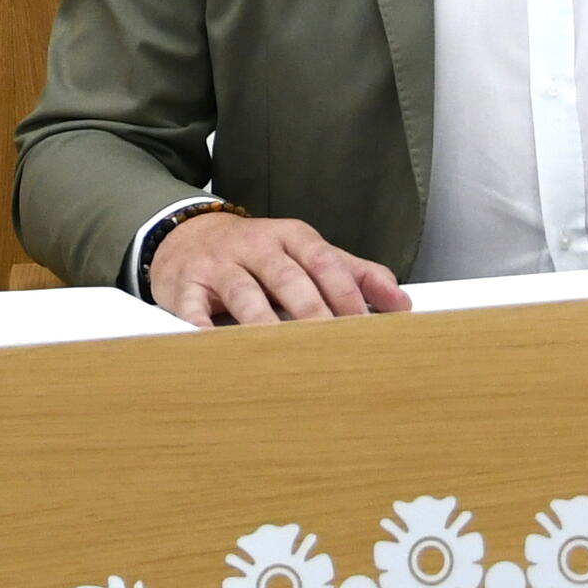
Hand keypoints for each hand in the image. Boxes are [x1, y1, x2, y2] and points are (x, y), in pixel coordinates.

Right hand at [150, 210, 411, 324]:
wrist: (188, 235)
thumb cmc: (258, 254)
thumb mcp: (306, 253)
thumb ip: (353, 274)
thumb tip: (401, 303)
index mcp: (291, 238)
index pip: (324, 262)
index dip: (346, 294)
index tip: (364, 327)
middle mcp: (256, 247)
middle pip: (287, 277)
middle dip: (311, 310)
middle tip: (330, 344)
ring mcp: (220, 264)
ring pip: (244, 292)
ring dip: (263, 321)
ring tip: (281, 352)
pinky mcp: (186, 284)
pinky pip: (192, 307)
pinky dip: (199, 327)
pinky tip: (212, 347)